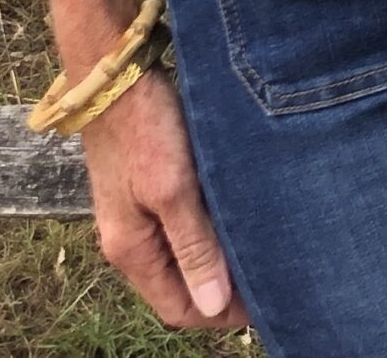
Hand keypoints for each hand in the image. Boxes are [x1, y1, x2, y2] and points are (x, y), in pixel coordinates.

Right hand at [79, 71, 246, 331]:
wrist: (115, 74)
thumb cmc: (145, 127)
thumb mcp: (174, 190)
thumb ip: (193, 247)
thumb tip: (214, 305)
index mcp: (131, 251)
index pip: (178, 308)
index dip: (221, 312)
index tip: (266, 302)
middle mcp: (129, 239)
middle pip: (179, 285)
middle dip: (221, 289)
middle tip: (271, 275)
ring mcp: (133, 213)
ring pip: (180, 255)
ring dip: (215, 259)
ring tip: (260, 248)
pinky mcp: (143, 187)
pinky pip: (177, 226)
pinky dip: (206, 231)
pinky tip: (236, 215)